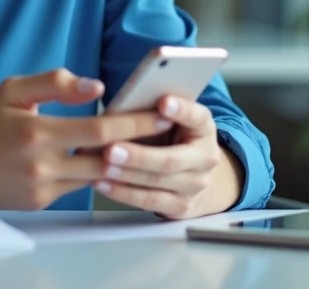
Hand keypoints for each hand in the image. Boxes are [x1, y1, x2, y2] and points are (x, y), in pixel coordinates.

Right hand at [0, 68, 173, 209]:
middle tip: (169, 129)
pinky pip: (80, 185)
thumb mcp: (13, 90)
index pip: (98, 128)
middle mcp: (41, 163)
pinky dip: (98, 171)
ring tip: (151, 143)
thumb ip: (54, 82)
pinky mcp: (42, 201)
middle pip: (106, 156)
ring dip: (123, 159)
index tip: (160, 111)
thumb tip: (95, 86)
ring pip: (97, 175)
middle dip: (141, 143)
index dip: (133, 122)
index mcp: (35, 130)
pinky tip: (116, 157)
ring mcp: (43, 186)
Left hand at [93, 96, 241, 219]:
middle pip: (171, 160)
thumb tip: (123, 106)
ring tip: (103, 167)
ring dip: (127, 176)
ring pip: (158, 181)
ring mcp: (195, 185)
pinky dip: (124, 193)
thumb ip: (155, 112)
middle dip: (139, 156)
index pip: (197, 117)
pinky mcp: (181, 206)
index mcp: (204, 129)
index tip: (163, 102)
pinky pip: (150, 200)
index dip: (181, 110)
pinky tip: (104, 184)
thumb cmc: (176, 138)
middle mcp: (205, 158)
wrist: (197, 175)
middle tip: (111, 149)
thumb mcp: (174, 120)